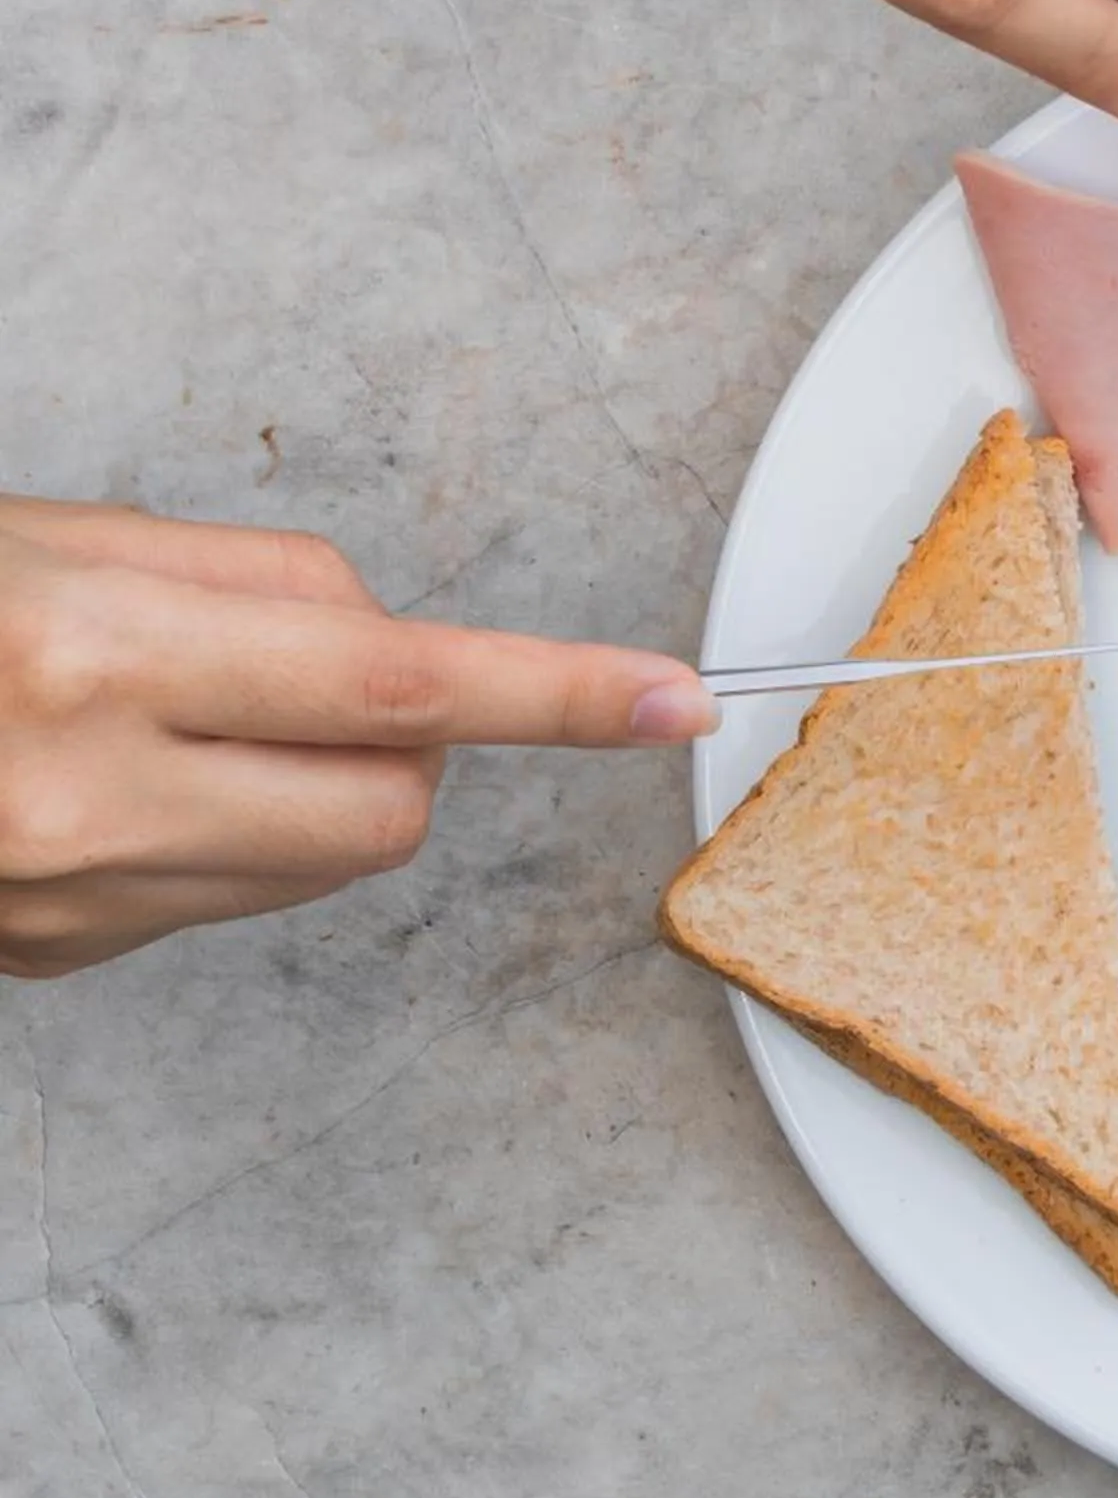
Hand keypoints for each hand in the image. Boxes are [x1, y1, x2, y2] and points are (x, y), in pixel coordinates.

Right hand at [0, 500, 719, 980]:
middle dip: (410, 740)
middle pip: (397, 800)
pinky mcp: (56, 960)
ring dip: (311, 784)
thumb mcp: (54, 538)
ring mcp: (70, 898)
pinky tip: (102, 778)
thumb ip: (247, 587)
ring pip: (324, 857)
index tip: (675, 700)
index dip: (561, 692)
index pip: (407, 684)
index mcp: (88, 652)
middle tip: (297, 672)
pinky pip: (224, 895)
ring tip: (174, 715)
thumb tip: (391, 646)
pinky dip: (215, 829)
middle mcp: (86, 793)